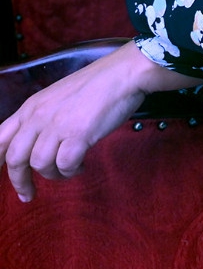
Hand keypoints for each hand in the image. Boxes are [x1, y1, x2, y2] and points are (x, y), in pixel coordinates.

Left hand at [0, 42, 194, 201]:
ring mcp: (57, 125)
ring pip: (40, 164)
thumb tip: (38, 142)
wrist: (123, 73)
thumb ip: (44, 117)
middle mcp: (38, 116)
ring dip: (54, 175)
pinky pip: (66, 164)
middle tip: (28, 194)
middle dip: (20, 181)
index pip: (0, 138)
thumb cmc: (98, 84)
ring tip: (69, 170)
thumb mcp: (58, 97)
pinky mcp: (78, 134)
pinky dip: (72, 171)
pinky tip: (82, 166)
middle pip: (15, 158)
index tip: (0, 173)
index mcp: (31, 107)